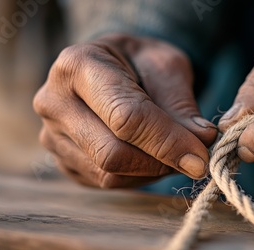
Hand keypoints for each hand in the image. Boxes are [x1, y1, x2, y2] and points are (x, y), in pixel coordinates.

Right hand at [33, 34, 216, 187]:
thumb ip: (182, 103)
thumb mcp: (166, 66)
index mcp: (78, 65)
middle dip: (161, 162)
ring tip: (173, 150)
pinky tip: (151, 156)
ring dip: (153, 171)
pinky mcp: (62, 161)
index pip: (125, 117)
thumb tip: (201, 141)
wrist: (112, 68)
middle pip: (112, 153)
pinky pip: (105, 183)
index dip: (167, 142)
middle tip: (195, 158)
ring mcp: (52, 135)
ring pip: (109, 175)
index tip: (201, 158)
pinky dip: (138, 177)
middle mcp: (54, 102)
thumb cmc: (140, 62)